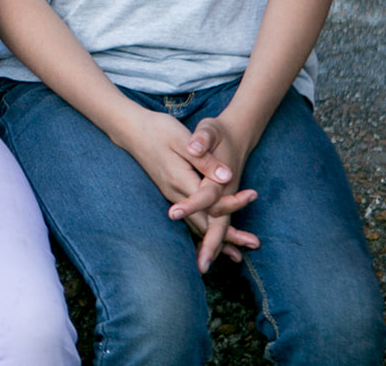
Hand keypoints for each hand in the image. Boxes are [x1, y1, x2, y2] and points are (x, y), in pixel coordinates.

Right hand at [120, 109, 256, 269]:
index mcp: (180, 179)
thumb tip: (227, 177)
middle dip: (228, 237)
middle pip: (203, 223)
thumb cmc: (158, 130)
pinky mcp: (170, 194)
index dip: (232, 203)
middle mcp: (174, 193)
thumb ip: (204, 159)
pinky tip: (210, 240)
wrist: (131, 130)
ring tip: (237, 254)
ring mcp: (171, 195)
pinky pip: (188, 220)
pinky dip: (202, 232)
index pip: (210, 201)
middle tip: (254, 244)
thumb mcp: (181, 139)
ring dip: (216, 240)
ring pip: (195, 225)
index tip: (252, 197)